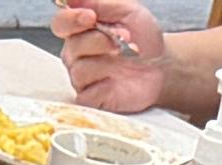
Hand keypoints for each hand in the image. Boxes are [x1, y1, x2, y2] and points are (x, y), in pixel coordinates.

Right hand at [53, 0, 167, 107]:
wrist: (160, 67)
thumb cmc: (142, 40)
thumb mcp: (128, 11)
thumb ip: (102, 3)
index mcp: (81, 30)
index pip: (61, 23)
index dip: (71, 19)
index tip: (90, 17)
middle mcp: (76, 54)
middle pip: (71, 46)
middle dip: (97, 41)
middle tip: (119, 42)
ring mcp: (81, 77)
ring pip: (79, 69)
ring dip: (105, 63)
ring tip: (122, 59)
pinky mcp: (89, 99)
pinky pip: (85, 93)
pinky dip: (104, 85)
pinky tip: (116, 80)